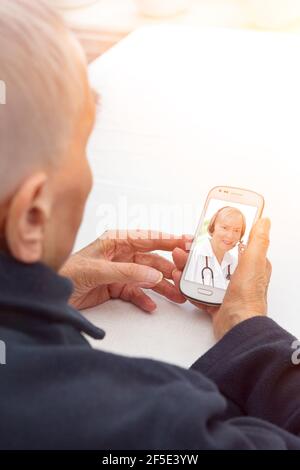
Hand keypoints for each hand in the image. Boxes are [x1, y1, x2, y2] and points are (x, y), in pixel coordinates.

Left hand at [60, 230, 189, 311]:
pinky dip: (145, 298)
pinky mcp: (116, 287)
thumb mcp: (97, 270)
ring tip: (178, 295)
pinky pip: (136, 292)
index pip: (148, 238)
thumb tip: (154, 276)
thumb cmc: (65, 273)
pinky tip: (152, 305)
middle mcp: (120, 254)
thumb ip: (127, 273)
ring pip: (148, 277)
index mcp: (116, 240)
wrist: (49, 294)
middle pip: (152, 259)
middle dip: (170, 268)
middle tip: (186, 275)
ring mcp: (119, 271)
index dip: (169, 240)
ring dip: (162, 286)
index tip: (187, 242)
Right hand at [172, 219, 271, 339]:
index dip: (218, 238)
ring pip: (204, 275)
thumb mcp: (254, 262)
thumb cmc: (248, 297)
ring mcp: (226, 291)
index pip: (233, 246)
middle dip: (196, 253)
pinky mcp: (216, 303)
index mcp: (250, 266)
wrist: (237, 325)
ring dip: (189, 268)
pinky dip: (189, 286)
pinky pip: (199, 292)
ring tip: (179, 264)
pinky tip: (182, 280)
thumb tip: (264, 222)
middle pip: (214, 260)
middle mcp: (239, 278)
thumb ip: (258, 240)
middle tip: (184, 249)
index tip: (204, 233)